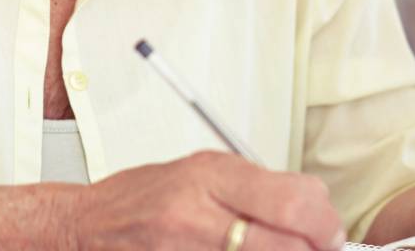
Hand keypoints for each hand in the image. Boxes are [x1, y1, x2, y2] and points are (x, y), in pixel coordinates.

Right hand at [65, 150, 345, 250]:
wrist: (84, 228)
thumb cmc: (140, 200)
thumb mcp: (200, 171)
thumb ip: (254, 186)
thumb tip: (312, 206)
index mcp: (210, 176)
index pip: (296, 202)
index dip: (326, 223)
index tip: (330, 231)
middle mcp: (199, 215)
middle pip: (290, 243)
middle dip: (316, 250)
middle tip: (319, 249)